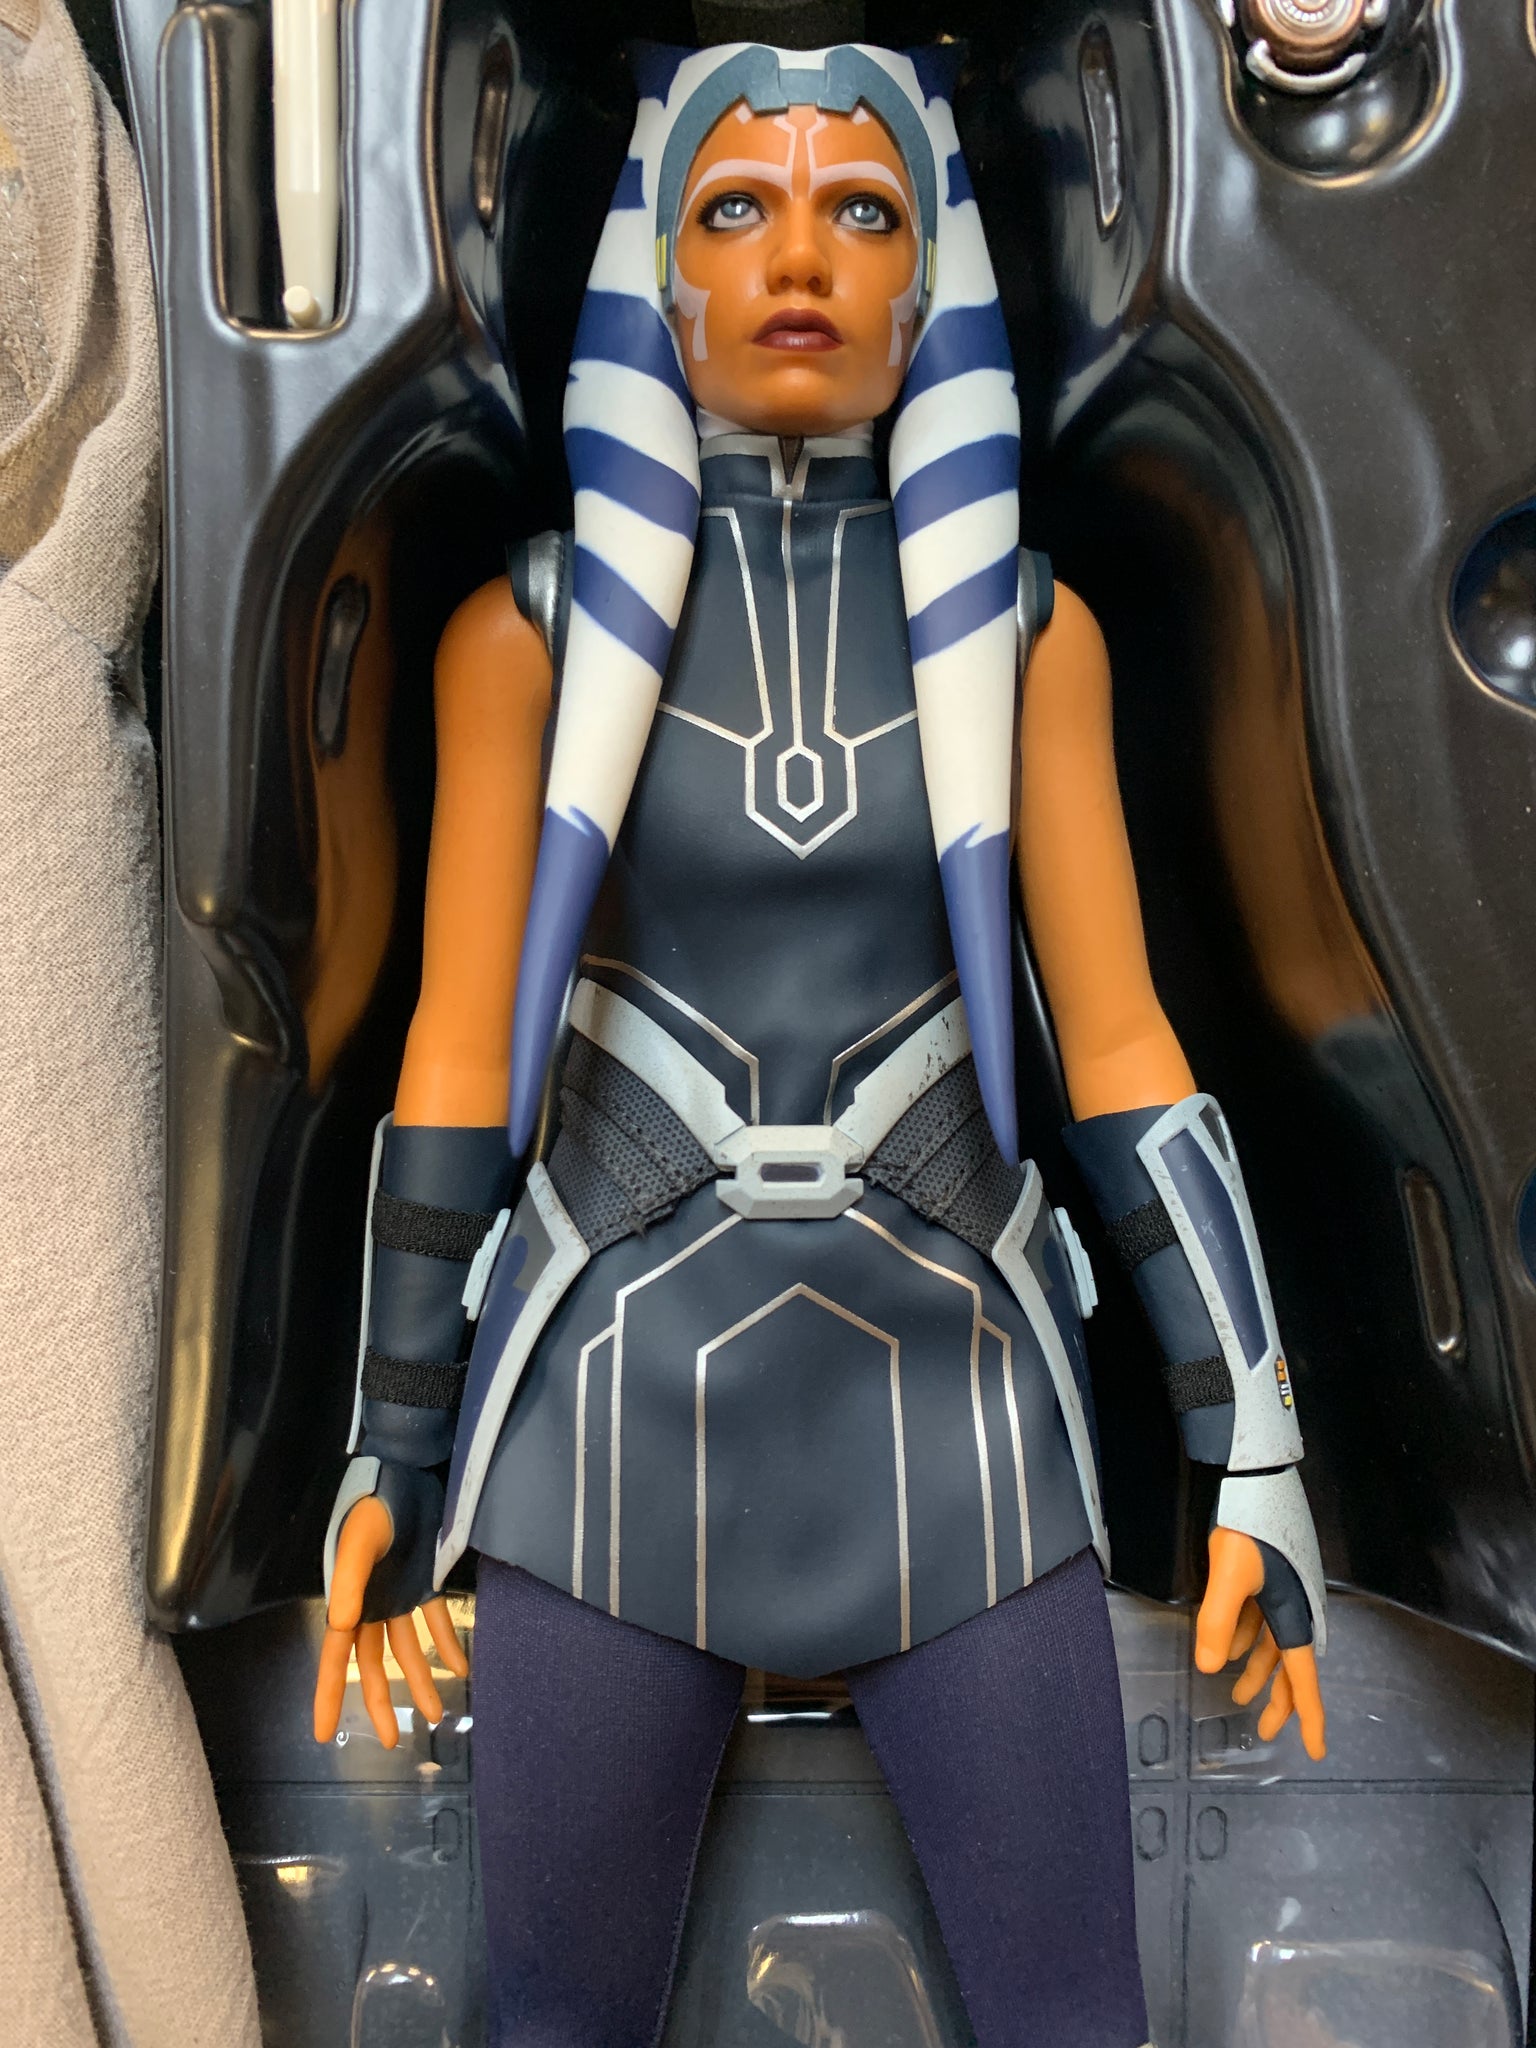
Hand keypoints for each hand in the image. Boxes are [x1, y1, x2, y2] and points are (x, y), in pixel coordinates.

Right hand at [312, 1495, 468, 1747]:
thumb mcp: (358, 1540)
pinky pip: (436, 1621)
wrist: (404, 1472)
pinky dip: (447, 1644)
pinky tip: (460, 1668)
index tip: (323, 1734)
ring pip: (408, 1650)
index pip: (335, 1658)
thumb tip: (340, 1624)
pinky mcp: (424, 1581)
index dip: (329, 1696)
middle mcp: (371, 1605)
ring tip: (437, 1714)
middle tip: (393, 1740)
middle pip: (375, 1664)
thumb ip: (349, 1579)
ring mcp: (399, 1595)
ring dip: (421, 1680)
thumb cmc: (372, 1504)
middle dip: (381, 1702)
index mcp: (347, 1600)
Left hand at [1195, 1525, 1325, 1759]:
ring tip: (1238, 1696)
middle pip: (1289, 1669)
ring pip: (1271, 1647)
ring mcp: (1280, 1595)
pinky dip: (1246, 1641)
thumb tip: (1208, 1667)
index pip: (1302, 1678)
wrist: (1254, 1481)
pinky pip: (1258, 1623)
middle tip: (1265, 1733)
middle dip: (1279, 1702)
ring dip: (1257, 1672)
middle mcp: (1293, 1610)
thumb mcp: (1229, 1575)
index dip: (1309, 1715)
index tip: (1318, 1750)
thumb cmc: (1248, 1527)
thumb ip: (1217, 1622)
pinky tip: (1227, 1650)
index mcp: (1293, 1615)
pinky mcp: (1266, 1581)